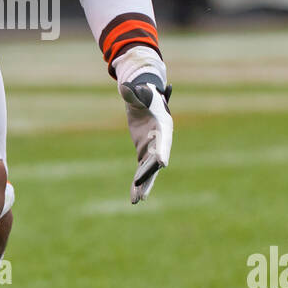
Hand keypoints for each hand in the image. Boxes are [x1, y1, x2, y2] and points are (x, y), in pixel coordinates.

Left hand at [112, 45, 173, 203]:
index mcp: (162, 126)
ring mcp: (153, 148)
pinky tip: (133, 197)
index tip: (161, 163)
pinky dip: (137, 183)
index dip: (162, 151)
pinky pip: (141, 170)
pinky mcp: (144, 152)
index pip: (164, 141)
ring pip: (149, 171)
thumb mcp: (138, 93)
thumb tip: (124, 87)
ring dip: (143, 185)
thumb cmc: (143, 93)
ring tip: (136, 200)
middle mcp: (161, 141)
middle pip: (155, 161)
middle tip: (141, 189)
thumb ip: (132, 94)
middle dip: (149, 175)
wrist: (143, 98)